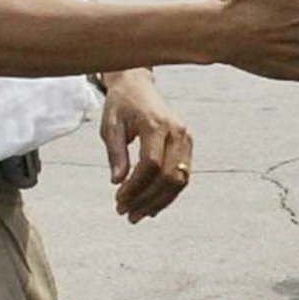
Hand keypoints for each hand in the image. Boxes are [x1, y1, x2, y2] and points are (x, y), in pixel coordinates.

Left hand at [98, 69, 192, 222]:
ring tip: (137, 215)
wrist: (138, 84)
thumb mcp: (110, 126)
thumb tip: (117, 182)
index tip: (118, 199)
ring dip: (158, 201)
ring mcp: (186, 138)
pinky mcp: (188, 145)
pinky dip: (167, 193)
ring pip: (179, 180)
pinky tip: (151, 205)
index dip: (135, 186)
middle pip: (168, 176)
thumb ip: (115, 153)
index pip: (151, 164)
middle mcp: (177, 132)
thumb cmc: (121, 105)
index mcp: (156, 124)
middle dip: (147, 199)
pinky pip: (182, 175)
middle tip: (126, 214)